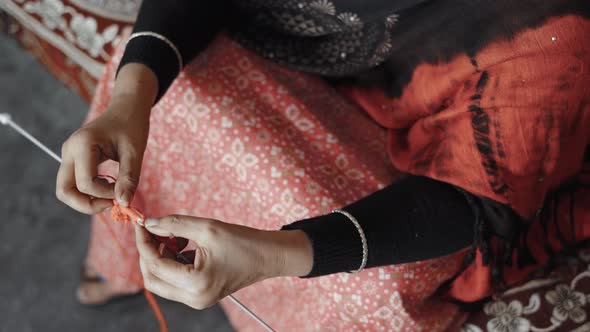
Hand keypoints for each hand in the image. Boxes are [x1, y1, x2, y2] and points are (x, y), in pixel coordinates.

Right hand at [56, 64, 156, 213]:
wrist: (127, 108)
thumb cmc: (132, 125)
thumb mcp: (135, 152)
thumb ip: (129, 178)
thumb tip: (124, 203)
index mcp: (83, 145)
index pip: (85, 184)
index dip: (105, 194)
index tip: (124, 191)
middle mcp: (69, 150)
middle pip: (64, 191)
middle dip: (87, 205)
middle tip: (111, 204)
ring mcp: (69, 155)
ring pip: (66, 189)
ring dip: (86, 200)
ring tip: (110, 196)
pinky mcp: (73, 159)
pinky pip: (74, 183)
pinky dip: (88, 192)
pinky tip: (108, 186)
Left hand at [135, 215, 312, 308]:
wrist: (269, 256)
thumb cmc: (243, 241)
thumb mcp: (207, 228)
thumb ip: (174, 225)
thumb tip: (149, 223)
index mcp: (195, 283)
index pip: (155, 264)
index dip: (144, 242)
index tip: (141, 223)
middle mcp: (194, 298)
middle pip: (152, 279)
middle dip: (148, 253)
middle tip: (153, 230)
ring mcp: (197, 300)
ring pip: (161, 282)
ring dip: (160, 257)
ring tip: (175, 236)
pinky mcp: (200, 295)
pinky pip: (174, 282)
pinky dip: (172, 263)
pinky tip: (184, 245)